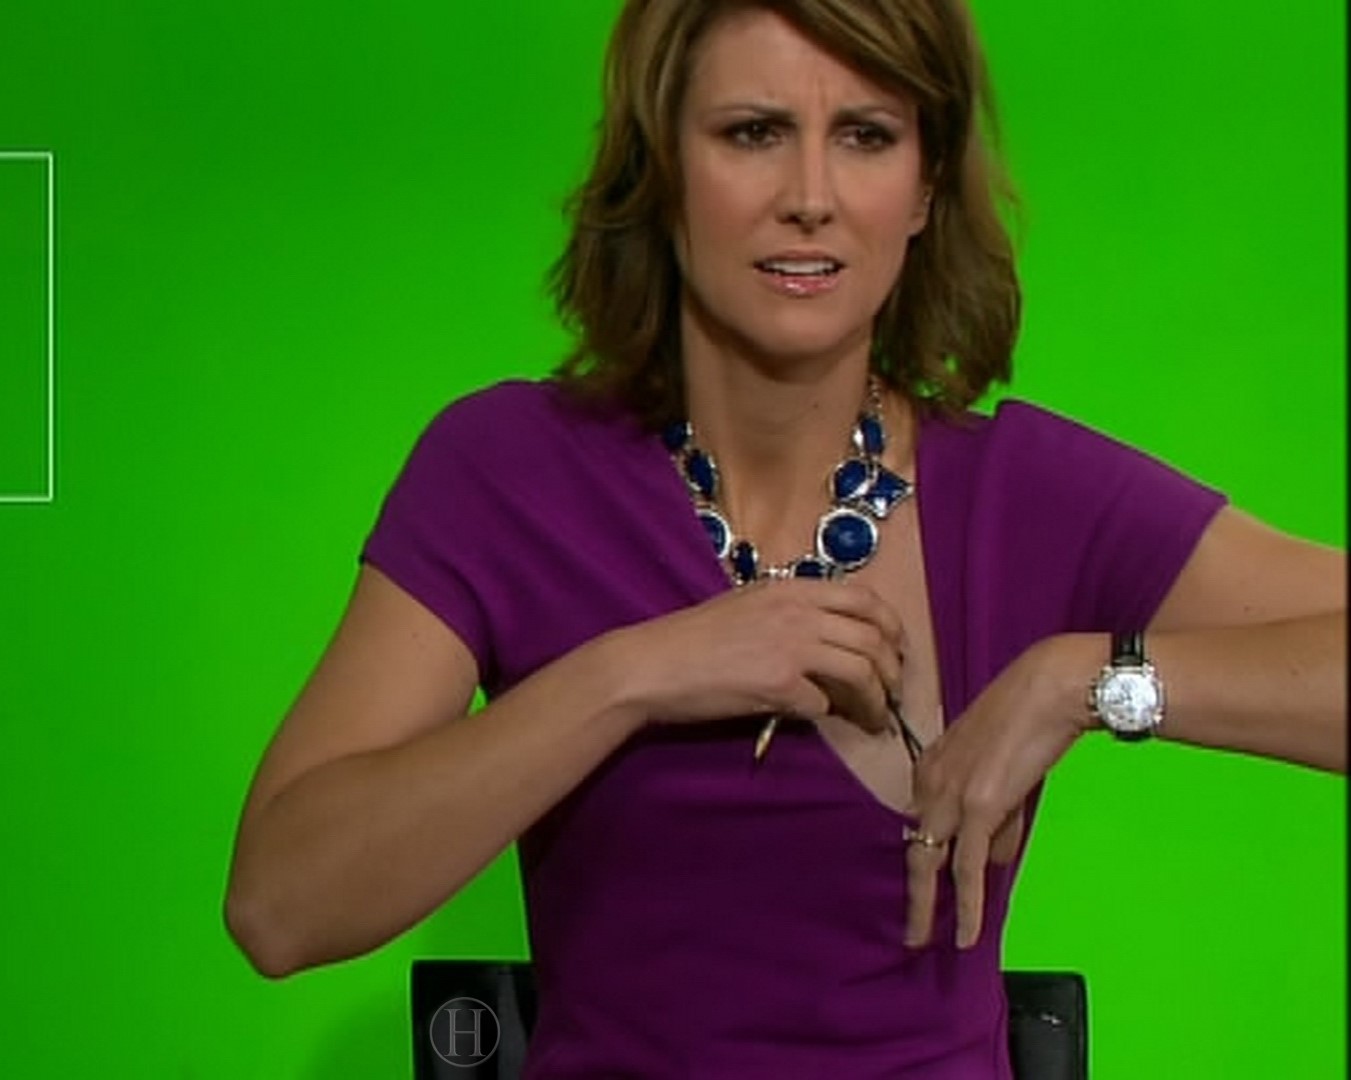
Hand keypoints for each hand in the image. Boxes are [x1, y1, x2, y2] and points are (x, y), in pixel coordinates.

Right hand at [610, 578, 905, 738]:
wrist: (652, 665)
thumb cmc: (692, 639)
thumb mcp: (747, 607)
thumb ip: (790, 614)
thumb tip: (827, 641)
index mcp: (790, 588)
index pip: (864, 598)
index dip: (890, 625)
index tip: (896, 649)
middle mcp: (797, 611)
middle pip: (873, 637)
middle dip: (893, 670)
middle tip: (894, 692)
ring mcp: (790, 646)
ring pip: (861, 671)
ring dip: (876, 700)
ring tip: (875, 718)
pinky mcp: (779, 684)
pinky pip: (823, 703)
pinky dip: (827, 714)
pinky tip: (820, 719)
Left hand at [901, 633, 1102, 949]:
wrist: (1050, 686)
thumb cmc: (1033, 716)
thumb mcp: (1004, 767)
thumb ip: (998, 816)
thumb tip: (994, 858)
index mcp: (932, 763)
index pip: (921, 819)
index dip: (924, 854)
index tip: (926, 883)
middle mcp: (931, 779)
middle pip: (914, 847)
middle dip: (913, 892)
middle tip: (910, 930)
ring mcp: (951, 794)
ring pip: (929, 862)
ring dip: (928, 907)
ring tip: (924, 941)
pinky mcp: (978, 807)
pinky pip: (966, 868)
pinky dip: (965, 904)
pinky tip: (966, 934)